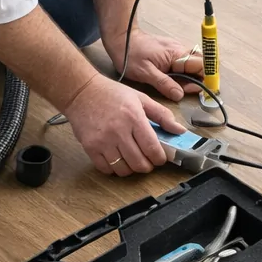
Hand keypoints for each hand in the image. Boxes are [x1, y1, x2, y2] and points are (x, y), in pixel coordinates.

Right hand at [62, 74, 179, 176]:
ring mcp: (103, 141)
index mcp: (134, 118)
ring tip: (132, 159)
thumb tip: (179, 131)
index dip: (160, 158)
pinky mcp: (90, 147)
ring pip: (123, 169)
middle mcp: (119, 131)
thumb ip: (162, 115)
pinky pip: (106, 169)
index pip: (152, 149)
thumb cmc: (112, 94)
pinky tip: (117, 159)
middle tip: (147, 160)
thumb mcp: (141, 98)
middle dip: (147, 166)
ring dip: (131, 168)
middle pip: (139, 163)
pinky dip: (114, 168)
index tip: (160, 157)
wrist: (81, 92)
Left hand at [105, 30, 203, 101]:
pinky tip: (176, 81)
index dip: (205, 79)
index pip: (201, 65)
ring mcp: (175, 50)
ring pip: (192, 64)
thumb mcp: (146, 73)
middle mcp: (179, 50)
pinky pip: (183, 63)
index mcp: (176, 54)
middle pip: (200, 64)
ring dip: (192, 76)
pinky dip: (184, 73)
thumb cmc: (131, 54)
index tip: (204, 90)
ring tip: (183, 88)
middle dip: (200, 78)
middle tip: (192, 91)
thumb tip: (180, 95)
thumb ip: (164, 84)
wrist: (122, 38)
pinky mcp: (170, 52)